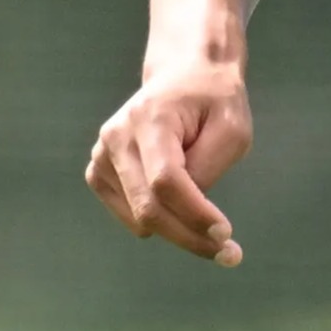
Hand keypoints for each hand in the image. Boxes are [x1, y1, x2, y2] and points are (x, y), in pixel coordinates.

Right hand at [85, 65, 252, 266]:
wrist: (184, 75)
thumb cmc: (214, 101)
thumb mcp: (231, 128)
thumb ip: (208, 167)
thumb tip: (187, 210)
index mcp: (149, 118)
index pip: (166, 181)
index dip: (195, 214)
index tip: (226, 235)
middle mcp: (116, 137)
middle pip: (148, 207)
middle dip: (190, 236)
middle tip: (229, 254)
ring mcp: (102, 155)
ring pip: (138, 218)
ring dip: (177, 230)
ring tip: (208, 221)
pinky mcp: (99, 171)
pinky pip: (128, 216)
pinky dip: (157, 221)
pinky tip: (177, 204)